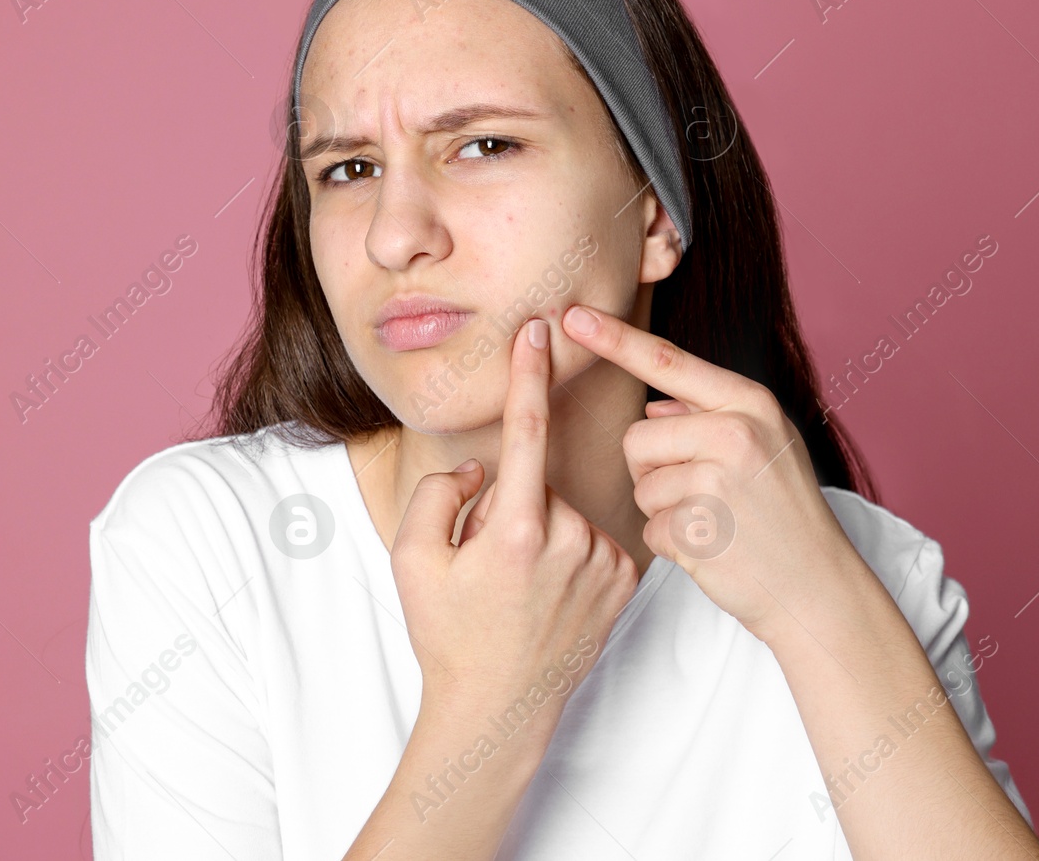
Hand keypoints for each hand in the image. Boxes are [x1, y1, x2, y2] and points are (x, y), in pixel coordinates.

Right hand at [389, 318, 640, 728]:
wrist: (497, 707)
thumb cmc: (448, 634)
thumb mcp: (411, 560)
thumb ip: (440, 492)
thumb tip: (481, 465)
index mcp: (517, 530)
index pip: (526, 431)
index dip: (529, 375)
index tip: (538, 330)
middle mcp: (571, 540)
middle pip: (535, 484)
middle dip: (509, 506)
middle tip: (487, 567)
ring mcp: (605, 561)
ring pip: (565, 510)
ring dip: (541, 530)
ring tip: (520, 588)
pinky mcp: (627, 579)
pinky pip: (592, 537)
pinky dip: (570, 551)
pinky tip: (550, 593)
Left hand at [559, 303, 868, 644]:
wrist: (819, 586)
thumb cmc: (787, 515)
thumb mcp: (766, 447)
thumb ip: (709, 418)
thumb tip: (653, 408)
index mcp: (750, 403)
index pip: (667, 360)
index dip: (614, 338)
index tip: (572, 316)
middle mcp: (736, 433)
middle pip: (637, 437)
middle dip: (651, 469)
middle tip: (699, 493)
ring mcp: (718, 482)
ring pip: (641, 485)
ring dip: (664, 510)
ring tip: (715, 521)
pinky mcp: (700, 530)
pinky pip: (650, 528)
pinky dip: (673, 544)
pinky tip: (712, 548)